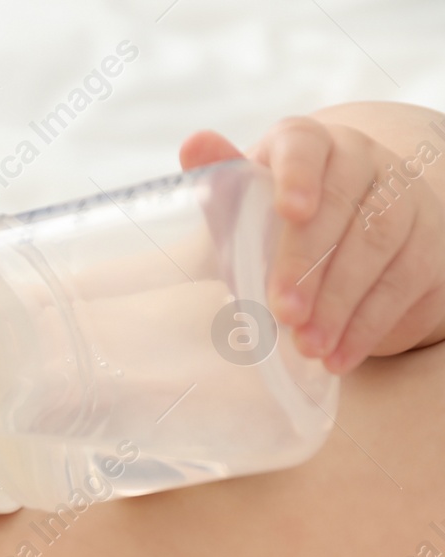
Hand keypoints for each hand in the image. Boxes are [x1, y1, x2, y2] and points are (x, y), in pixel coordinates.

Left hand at [181, 118, 444, 372]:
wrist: (340, 249)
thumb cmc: (275, 226)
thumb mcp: (242, 210)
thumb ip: (220, 182)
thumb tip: (193, 143)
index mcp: (308, 145)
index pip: (305, 144)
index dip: (298, 175)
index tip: (289, 211)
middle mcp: (362, 161)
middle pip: (344, 203)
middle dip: (310, 263)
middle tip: (284, 312)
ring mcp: (403, 198)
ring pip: (380, 243)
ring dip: (340, 302)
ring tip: (308, 346)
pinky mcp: (428, 244)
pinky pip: (404, 281)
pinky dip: (368, 324)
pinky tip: (339, 355)